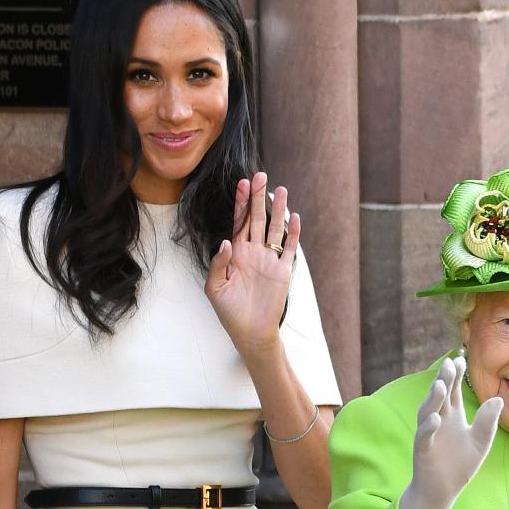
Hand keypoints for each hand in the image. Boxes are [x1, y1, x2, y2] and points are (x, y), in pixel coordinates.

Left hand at [205, 172, 298, 361]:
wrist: (250, 332)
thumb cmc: (229, 312)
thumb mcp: (215, 288)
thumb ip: (219, 264)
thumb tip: (227, 241)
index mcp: (236, 253)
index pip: (239, 222)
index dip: (240, 203)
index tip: (241, 182)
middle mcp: (254, 252)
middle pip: (257, 218)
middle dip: (258, 197)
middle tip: (260, 175)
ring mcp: (269, 260)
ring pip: (275, 228)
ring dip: (278, 209)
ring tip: (281, 189)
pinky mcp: (283, 271)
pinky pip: (289, 249)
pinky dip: (292, 233)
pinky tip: (294, 217)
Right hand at [400, 357, 502, 508]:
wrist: (442, 491)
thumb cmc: (459, 465)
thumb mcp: (480, 442)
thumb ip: (488, 421)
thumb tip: (498, 399)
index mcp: (452, 415)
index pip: (453, 390)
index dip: (455, 375)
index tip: (461, 359)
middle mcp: (438, 420)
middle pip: (440, 395)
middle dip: (444, 379)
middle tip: (449, 363)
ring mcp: (428, 434)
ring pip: (427, 411)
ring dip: (433, 398)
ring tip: (441, 385)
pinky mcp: (422, 450)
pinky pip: (424, 436)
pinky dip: (428, 427)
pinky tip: (435, 418)